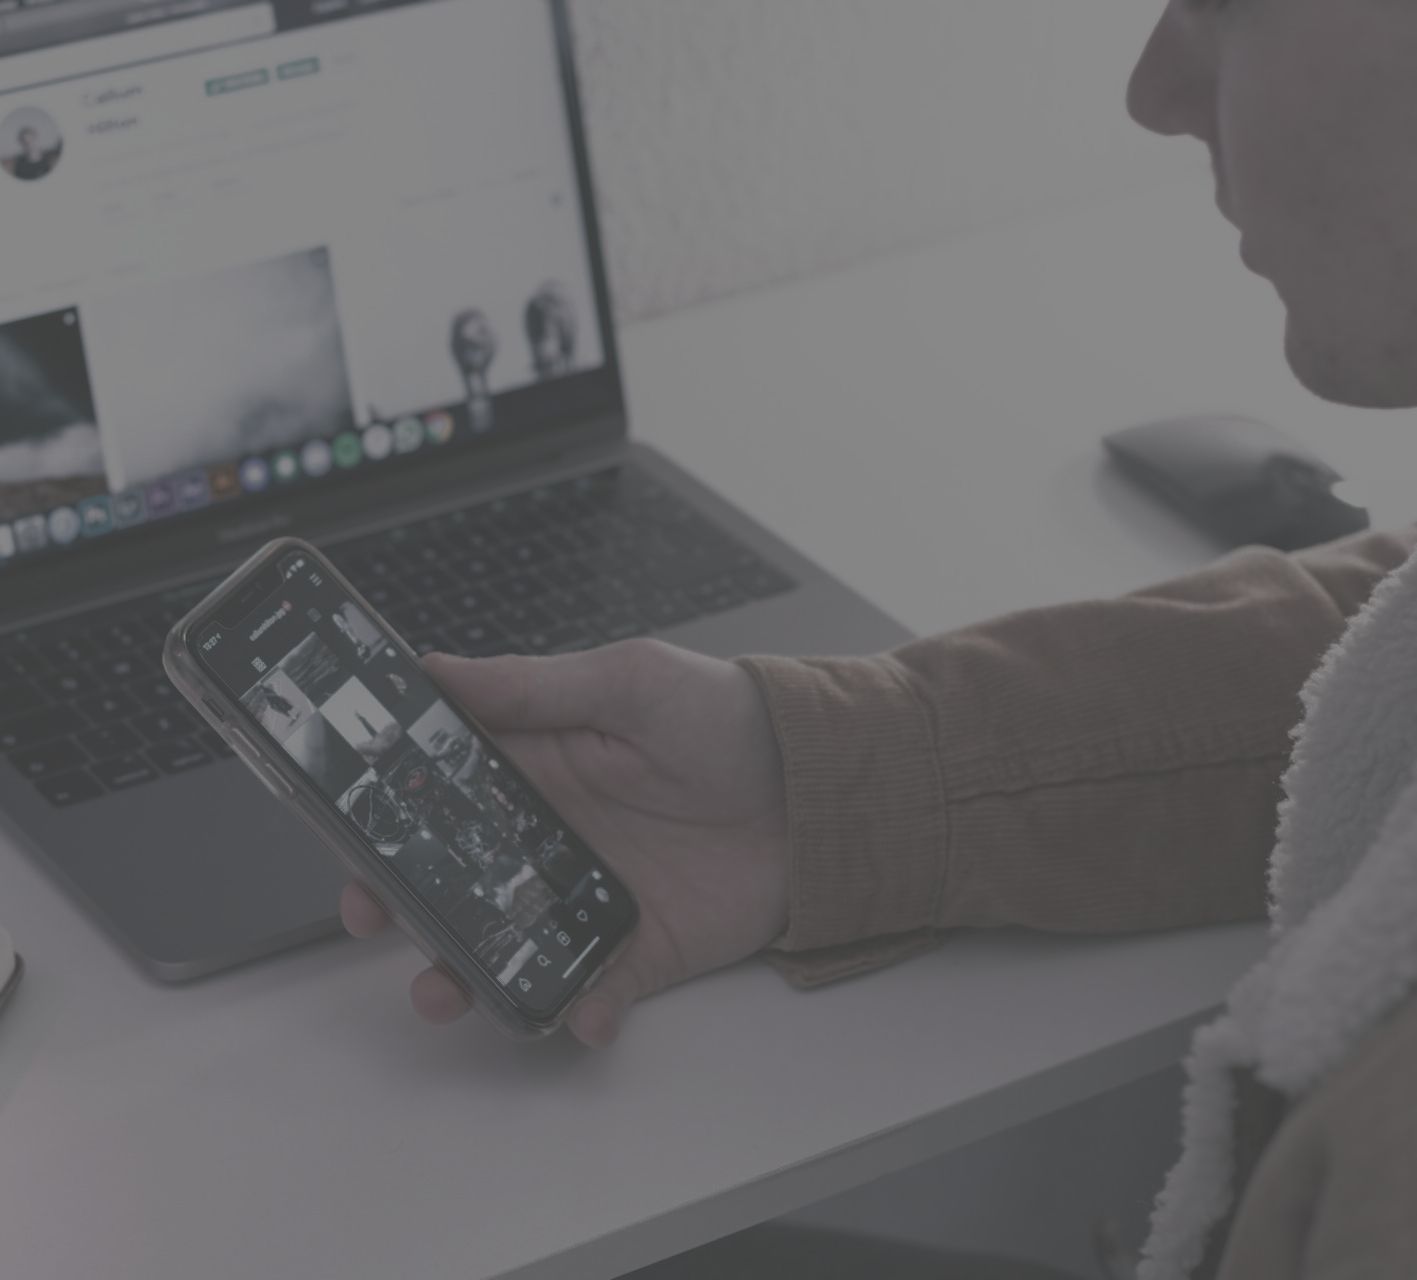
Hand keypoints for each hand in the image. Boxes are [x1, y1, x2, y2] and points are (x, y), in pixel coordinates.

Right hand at [341, 639, 789, 1048]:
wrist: (822, 787)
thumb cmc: (728, 717)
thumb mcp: (629, 682)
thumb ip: (534, 685)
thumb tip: (435, 668)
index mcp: (538, 767)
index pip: (440, 793)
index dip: (386, 813)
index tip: (345, 832)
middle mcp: (552, 836)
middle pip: (454, 879)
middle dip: (403, 903)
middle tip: (373, 914)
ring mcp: (592, 897)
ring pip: (506, 945)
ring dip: (468, 975)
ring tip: (448, 991)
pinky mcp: (642, 948)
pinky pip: (595, 990)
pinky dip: (582, 1012)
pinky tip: (583, 1013)